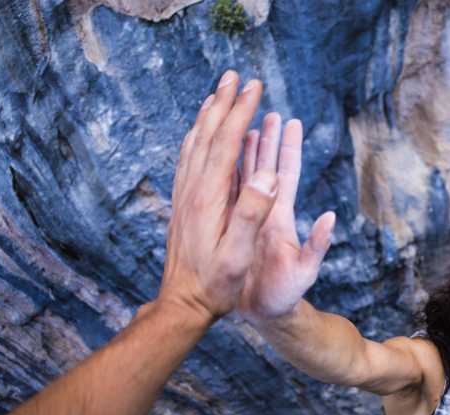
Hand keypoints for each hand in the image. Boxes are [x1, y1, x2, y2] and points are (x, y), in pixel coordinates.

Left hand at [156, 70, 279, 326]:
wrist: (183, 303)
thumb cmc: (216, 284)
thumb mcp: (238, 254)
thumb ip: (251, 213)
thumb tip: (267, 174)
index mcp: (209, 198)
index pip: (226, 144)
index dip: (240, 113)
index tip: (254, 88)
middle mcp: (193, 191)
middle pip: (207, 135)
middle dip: (224, 103)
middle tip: (235, 76)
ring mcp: (185, 197)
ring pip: (194, 144)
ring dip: (208, 115)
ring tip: (217, 94)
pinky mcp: (183, 205)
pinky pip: (188, 159)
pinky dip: (197, 137)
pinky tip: (200, 134)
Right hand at [235, 112, 335, 321]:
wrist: (265, 313)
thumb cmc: (286, 296)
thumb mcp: (304, 270)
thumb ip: (317, 245)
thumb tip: (330, 218)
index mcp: (281, 218)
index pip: (285, 175)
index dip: (287, 149)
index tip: (291, 121)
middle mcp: (266, 213)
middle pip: (266, 168)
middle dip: (267, 139)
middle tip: (267, 110)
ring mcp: (250, 220)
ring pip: (246, 178)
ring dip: (246, 152)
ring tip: (246, 124)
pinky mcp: (235, 230)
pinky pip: (228, 197)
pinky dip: (226, 176)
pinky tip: (221, 161)